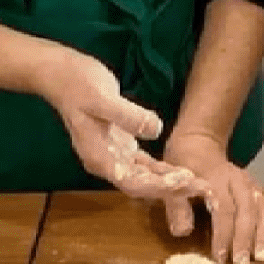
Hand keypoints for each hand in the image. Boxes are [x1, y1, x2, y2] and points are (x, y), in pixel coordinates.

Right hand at [35, 49, 199, 200]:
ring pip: (145, 177)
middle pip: (141, 185)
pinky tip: (182, 172)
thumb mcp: (102, 97)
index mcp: (99, 158)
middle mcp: (107, 163)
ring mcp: (114, 155)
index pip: (132, 182)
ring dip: (170, 182)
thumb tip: (155, 129)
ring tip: (199, 183)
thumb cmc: (78, 84)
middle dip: (172, 189)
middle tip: (203, 187)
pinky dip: (162, 170)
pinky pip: (144, 164)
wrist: (61, 73)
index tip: (183, 180)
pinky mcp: (121, 144)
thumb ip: (127, 115)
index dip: (159, 185)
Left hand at [161, 130, 263, 263]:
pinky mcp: (255, 189)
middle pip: (246, 209)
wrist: (200, 142)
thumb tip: (182, 231)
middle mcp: (237, 180)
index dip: (223, 233)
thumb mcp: (172, 178)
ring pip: (261, 208)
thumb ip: (176, 204)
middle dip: (246, 237)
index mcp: (216, 177)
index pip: (223, 208)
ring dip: (263, 233)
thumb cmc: (184, 163)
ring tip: (262, 256)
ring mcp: (249, 183)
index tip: (220, 257)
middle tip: (242, 262)